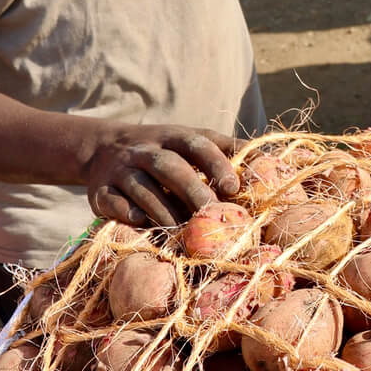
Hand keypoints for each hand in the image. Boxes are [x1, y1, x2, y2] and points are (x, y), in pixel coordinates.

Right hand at [85, 124, 240, 229]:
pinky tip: (143, 225)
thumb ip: (227, 150)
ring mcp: (120, 171)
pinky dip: (127, 215)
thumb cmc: (164, 151)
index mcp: (173, 137)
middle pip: (168, 167)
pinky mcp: (99, 192)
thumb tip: (271, 160)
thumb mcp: (191, 142)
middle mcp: (145, 151)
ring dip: (164, 212)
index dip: (215, 162)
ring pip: (141, 189)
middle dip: (191, 189)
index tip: (232, 186)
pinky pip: (112, 204)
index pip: (196, 143)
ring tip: (185, 233)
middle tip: (211, 214)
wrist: (102, 148)